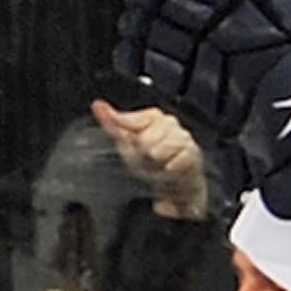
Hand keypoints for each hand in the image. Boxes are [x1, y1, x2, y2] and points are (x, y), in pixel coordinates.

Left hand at [91, 100, 210, 221]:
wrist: (172, 186)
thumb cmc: (149, 163)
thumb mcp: (126, 144)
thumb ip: (112, 123)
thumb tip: (97, 105)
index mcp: (151, 117)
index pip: (134, 119)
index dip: (130, 136)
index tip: (132, 145)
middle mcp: (168, 123)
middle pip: (146, 138)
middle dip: (144, 153)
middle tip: (148, 160)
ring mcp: (183, 137)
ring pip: (162, 148)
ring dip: (158, 162)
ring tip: (159, 166)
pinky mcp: (193, 152)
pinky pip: (179, 158)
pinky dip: (171, 168)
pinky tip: (170, 170)